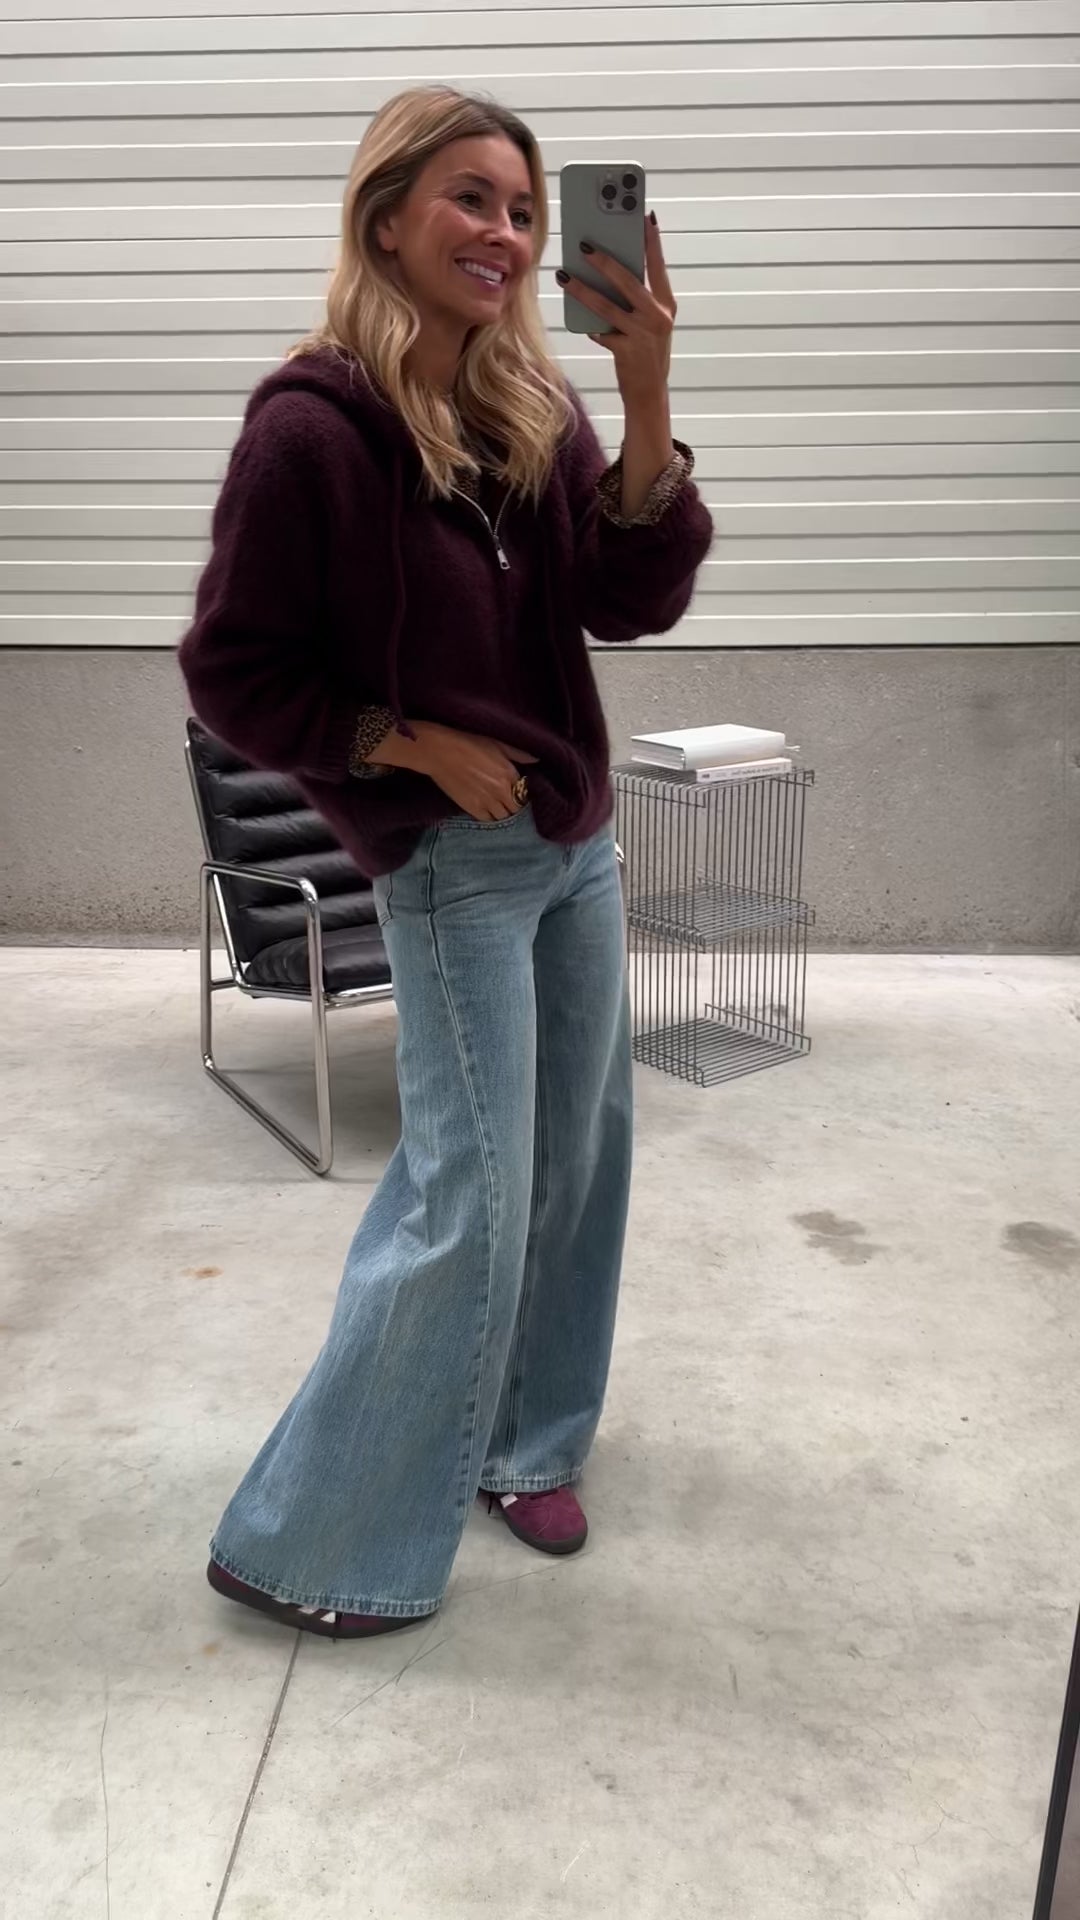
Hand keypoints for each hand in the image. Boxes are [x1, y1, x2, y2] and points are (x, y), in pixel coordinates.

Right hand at [373, 720, 537, 820]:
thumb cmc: (469, 744)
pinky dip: (489, 818)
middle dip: (514, 808)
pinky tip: (487, 812)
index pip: (524, 794)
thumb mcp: (497, 744)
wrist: (440, 752)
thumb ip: (518, 754)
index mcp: (510, 774)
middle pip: (516, 810)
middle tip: (508, 805)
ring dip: (503, 815)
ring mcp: (487, 801)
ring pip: (503, 818)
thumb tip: (536, 759)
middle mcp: (501, 791)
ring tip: (498, 810)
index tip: (517, 795)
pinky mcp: (472, 808)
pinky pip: (487, 821)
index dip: (521, 796)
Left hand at [557, 213, 675, 407]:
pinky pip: (601, 332)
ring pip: (606, 305)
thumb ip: (639, 300)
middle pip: (628, 281)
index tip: (643, 216)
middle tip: (584, 245)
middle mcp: (657, 317)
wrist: (650, 393)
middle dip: (605, 260)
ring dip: (582, 289)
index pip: (658, 266)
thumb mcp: (651, 323)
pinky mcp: (626, 351)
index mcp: (667, 305)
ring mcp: (642, 334)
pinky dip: (590, 326)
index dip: (652, 241)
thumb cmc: (647, 353)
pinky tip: (581, 321)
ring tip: (564, 275)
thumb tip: (611, 272)